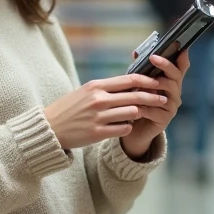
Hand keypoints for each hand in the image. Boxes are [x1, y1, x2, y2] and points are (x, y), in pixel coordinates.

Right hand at [44, 74, 168, 150]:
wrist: (50, 127)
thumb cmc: (69, 108)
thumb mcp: (85, 91)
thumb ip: (106, 88)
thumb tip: (129, 83)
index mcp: (96, 86)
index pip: (130, 79)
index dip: (148, 80)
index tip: (158, 82)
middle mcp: (98, 100)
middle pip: (135, 96)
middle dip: (152, 97)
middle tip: (163, 99)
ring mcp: (98, 117)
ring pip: (132, 114)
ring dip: (139, 114)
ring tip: (140, 114)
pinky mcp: (97, 133)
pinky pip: (123, 130)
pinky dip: (128, 128)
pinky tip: (125, 127)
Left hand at [120, 51, 188, 158]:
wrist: (134, 129)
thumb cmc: (136, 103)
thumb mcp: (137, 84)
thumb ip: (139, 70)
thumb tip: (136, 52)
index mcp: (170, 82)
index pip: (180, 68)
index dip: (183, 58)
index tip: (181, 47)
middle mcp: (175, 93)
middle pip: (175, 76)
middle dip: (165, 65)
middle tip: (153, 57)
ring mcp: (171, 106)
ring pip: (168, 91)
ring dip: (154, 85)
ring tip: (141, 81)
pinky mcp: (164, 119)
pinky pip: (155, 110)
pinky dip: (144, 106)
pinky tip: (135, 104)